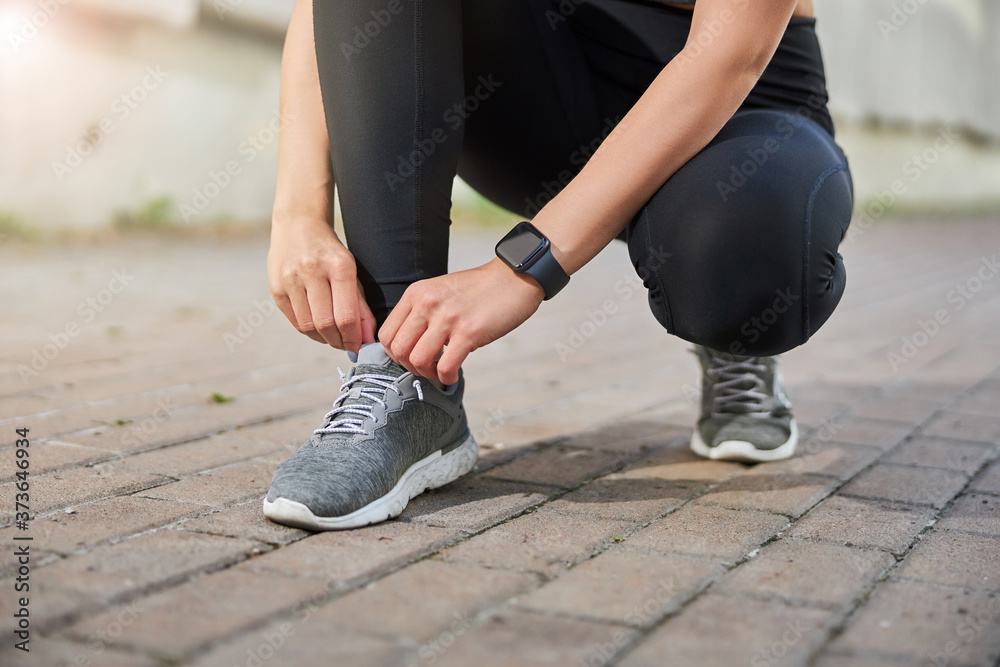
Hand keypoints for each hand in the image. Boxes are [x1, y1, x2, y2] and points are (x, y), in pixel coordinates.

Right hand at [268, 217, 376, 352]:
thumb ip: (361, 307)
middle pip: (326, 324)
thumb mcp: (352, 272)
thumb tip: (366, 340)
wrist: (298, 226)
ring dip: (325, 340)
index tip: (359, 347)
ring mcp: (291, 280)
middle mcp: (312, 271)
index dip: (354, 339)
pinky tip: (319, 329)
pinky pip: (295, 322)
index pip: (346, 316)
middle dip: (339, 342)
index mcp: (338, 266)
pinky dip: (310, 332)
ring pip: (309, 326)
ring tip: (334, 338)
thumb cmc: (331, 253)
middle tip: (347, 346)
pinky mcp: (276, 289)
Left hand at [379, 258, 544, 384]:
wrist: (513, 278)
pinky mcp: (469, 332)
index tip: (409, 359)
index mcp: (416, 294)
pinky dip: (446, 378)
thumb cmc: (479, 289)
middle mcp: (427, 304)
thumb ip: (421, 312)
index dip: (394, 354)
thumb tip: (410, 345)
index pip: (387, 333)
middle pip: (398, 350)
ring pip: (417, 361)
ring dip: (427, 374)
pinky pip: (445, 367)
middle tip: (426, 368)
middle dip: (409, 367)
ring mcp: (447, 318)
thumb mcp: (439, 291)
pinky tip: (453, 375)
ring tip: (440, 372)